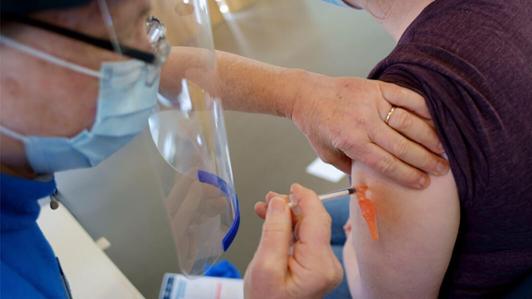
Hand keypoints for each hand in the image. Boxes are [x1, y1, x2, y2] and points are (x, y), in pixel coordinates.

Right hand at [244, 184, 342, 298]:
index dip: (305, 198)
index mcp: (319, 265)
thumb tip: (280, 201)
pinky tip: (273, 223)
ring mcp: (324, 266)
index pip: (317, 218)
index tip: (291, 187)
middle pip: (313, 222)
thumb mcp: (264, 266)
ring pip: (308, 228)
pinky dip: (289, 229)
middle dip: (291, 206)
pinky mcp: (317, 267)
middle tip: (269, 198)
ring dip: (287, 216)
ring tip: (265, 209)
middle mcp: (327, 265)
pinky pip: (305, 239)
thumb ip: (274, 230)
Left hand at [291, 74, 447, 188]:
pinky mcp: (377, 87)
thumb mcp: (327, 155)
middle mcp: (363, 122)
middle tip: (442, 170)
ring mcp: (372, 102)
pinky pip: (407, 97)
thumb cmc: (317, 128)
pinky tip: (437, 121)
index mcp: (350, 142)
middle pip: (402, 146)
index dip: (407, 175)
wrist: (307, 94)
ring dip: (430, 138)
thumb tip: (375, 183)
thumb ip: (351, 168)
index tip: (424, 184)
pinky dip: (425, 108)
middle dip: (425, 161)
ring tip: (444, 150)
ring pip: (409, 122)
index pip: (386, 163)